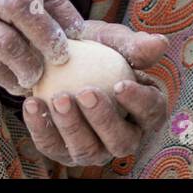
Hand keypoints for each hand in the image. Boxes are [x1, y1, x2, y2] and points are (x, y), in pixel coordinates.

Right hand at [0, 0, 82, 94]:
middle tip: (64, 56)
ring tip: (37, 77)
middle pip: (25, 5)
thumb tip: (50, 21)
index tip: (79, 35)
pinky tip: (16, 85)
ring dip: (28, 61)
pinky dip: (5, 76)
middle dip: (50, 34)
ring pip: (5, 37)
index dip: (63, 13)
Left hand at [21, 19, 168, 168]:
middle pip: (121, 141)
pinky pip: (52, 146)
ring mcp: (93, 149)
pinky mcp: (62, 151)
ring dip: (72, 127)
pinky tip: (32, 104)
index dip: (138, 102)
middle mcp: (122, 137)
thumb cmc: (93, 48)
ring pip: (87, 150)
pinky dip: (41, 127)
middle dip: (103, 120)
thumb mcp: (110, 40)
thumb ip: (132, 44)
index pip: (152, 112)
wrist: (55, 55)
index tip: (119, 85)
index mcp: (144, 110)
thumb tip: (159, 43)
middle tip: (86, 92)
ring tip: (58, 98)